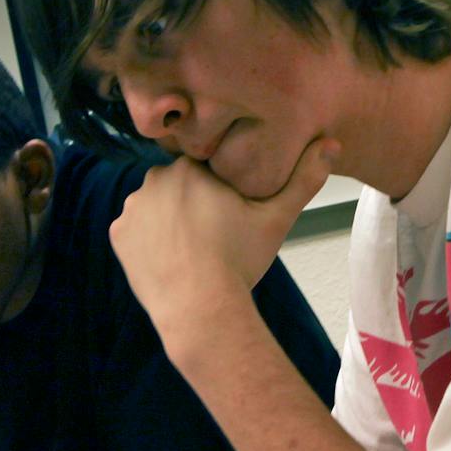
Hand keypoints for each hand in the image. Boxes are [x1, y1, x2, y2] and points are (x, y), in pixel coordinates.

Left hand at [109, 137, 337, 336]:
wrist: (199, 308)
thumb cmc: (240, 260)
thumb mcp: (277, 218)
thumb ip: (304, 178)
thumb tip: (333, 143)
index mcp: (192, 166)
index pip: (205, 168)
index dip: (219, 190)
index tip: (229, 216)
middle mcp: (155, 178)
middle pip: (178, 184)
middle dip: (192, 202)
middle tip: (213, 235)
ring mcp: (132, 207)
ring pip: (155, 205)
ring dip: (169, 219)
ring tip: (191, 249)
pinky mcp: (118, 234)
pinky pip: (135, 229)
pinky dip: (149, 240)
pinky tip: (170, 258)